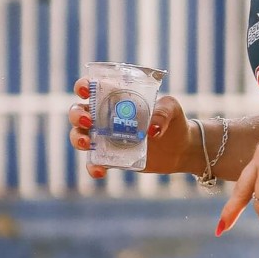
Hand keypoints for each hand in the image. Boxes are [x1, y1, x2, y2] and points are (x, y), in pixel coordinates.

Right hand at [68, 81, 192, 178]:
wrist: (181, 149)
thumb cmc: (173, 120)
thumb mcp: (172, 109)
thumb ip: (164, 112)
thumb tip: (153, 129)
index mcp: (115, 97)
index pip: (91, 87)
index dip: (83, 86)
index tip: (85, 90)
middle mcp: (105, 116)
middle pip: (78, 112)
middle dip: (77, 115)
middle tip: (87, 121)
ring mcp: (106, 138)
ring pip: (80, 136)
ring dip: (77, 139)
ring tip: (87, 143)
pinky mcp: (111, 158)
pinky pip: (94, 162)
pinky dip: (93, 167)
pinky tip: (100, 171)